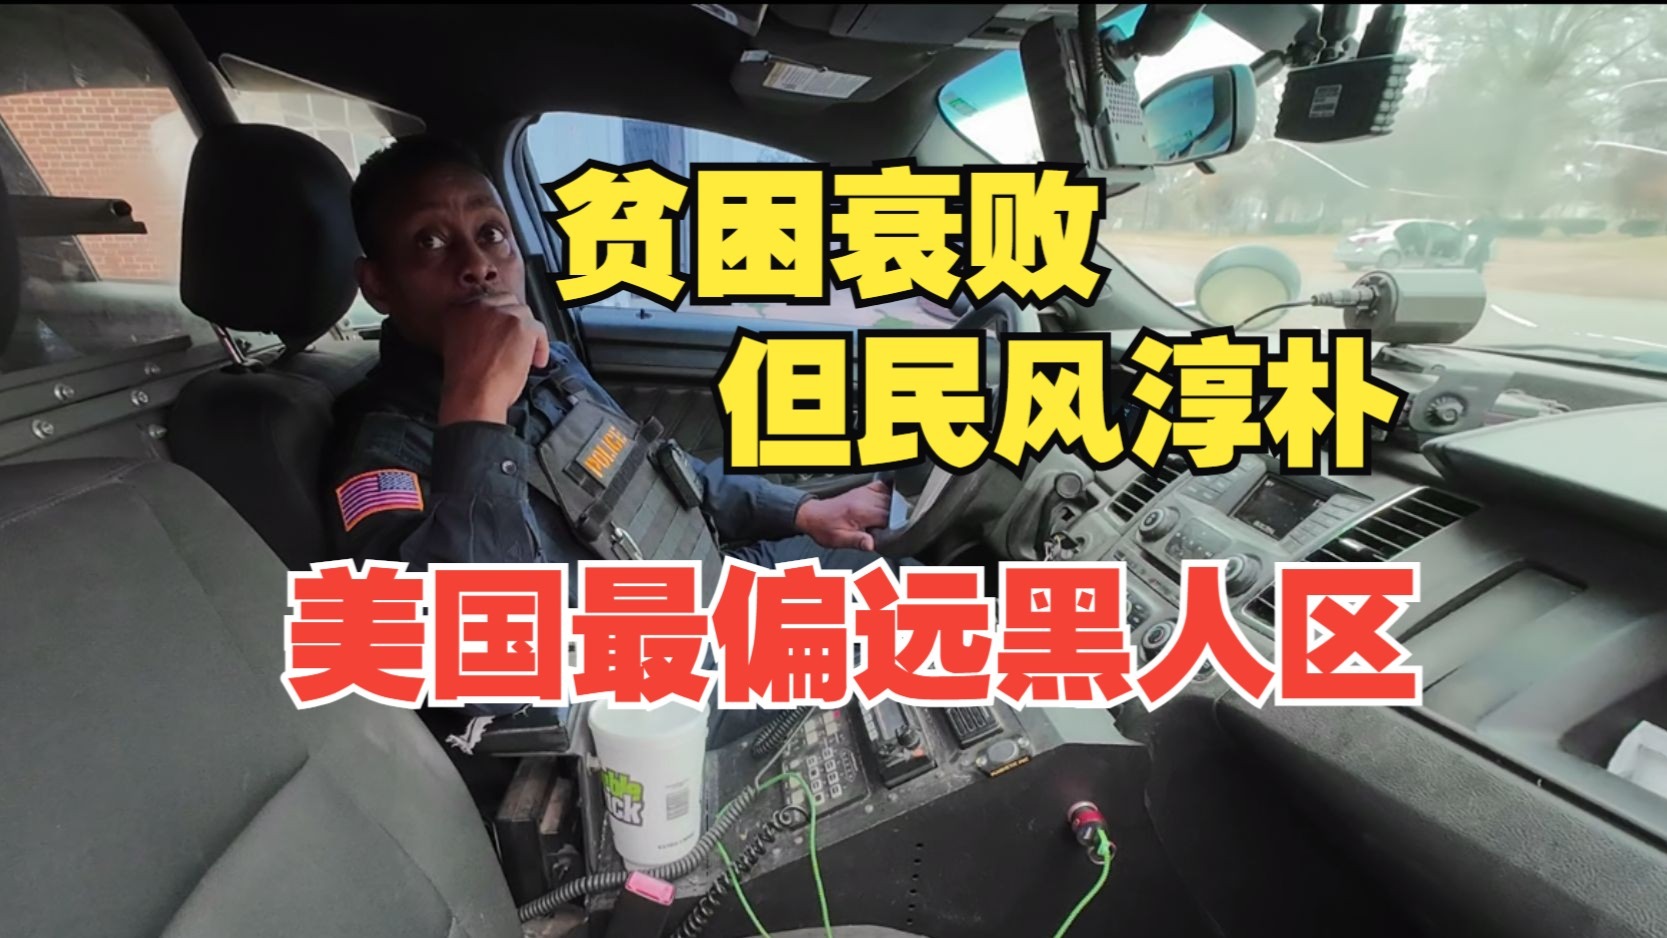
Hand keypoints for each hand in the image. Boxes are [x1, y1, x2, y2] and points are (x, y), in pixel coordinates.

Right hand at [437, 292, 550, 425]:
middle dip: (514, 323)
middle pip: (508, 303)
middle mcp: (479, 306)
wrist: (473, 395)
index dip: (499, 320)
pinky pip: (539, 330)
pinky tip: (533, 362)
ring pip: (525, 316)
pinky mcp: (521, 325)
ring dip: (527, 335)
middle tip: (516, 344)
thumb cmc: (466, 381)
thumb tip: (495, 331)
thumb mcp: (458, 346)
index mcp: (459, 310)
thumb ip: (472, 330)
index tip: (503, 334)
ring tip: (524, 356)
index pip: (488, 303)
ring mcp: (501, 313)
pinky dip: (540, 347)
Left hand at [794, 480, 892, 551]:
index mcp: (861, 511)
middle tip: (893, 531)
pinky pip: (881, 487)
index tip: (894, 536)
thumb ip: (857, 541)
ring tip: (893, 521)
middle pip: (892, 507)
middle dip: (896, 519)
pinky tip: (890, 502)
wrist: (812, 516)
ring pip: (890, 497)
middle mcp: (865, 499)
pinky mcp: (863, 490)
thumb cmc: (825, 528)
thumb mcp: (839, 540)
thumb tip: (872, 545)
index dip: (895, 527)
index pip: (889, 517)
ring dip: (894, 508)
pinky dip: (888, 493)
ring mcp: (864, 492)